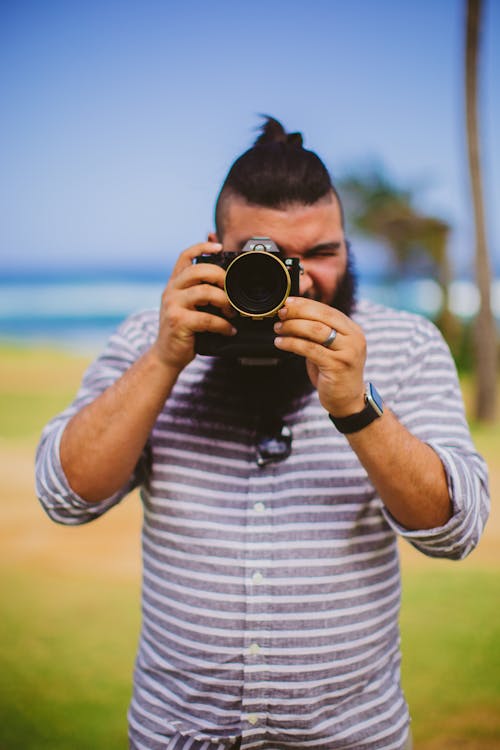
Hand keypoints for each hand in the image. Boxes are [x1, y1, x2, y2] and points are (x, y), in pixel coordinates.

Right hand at [151, 242, 235, 371]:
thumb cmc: (183, 331)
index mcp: (175, 284)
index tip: (219, 246)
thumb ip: (199, 292)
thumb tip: (225, 281)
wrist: (167, 356)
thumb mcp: (187, 306)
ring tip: (232, 313)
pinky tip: (229, 330)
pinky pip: (207, 318)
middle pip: (198, 270)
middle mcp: (171, 291)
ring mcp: (173, 306)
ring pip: (204, 292)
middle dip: (220, 277)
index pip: (185, 256)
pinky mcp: (178, 322)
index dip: (202, 247)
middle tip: (231, 291)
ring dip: (224, 301)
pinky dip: (223, 325)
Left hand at [273, 297, 366, 415]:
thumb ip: (320, 332)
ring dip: (292, 327)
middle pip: (322, 316)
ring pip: (315, 331)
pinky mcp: (337, 366)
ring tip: (278, 328)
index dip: (306, 304)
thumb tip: (293, 314)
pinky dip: (292, 344)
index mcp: (353, 331)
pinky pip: (309, 349)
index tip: (288, 302)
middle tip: (281, 313)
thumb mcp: (331, 348)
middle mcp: (354, 339)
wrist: (348, 401)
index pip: (328, 310)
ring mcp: (348, 352)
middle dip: (298, 312)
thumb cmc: (335, 373)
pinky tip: (281, 343)